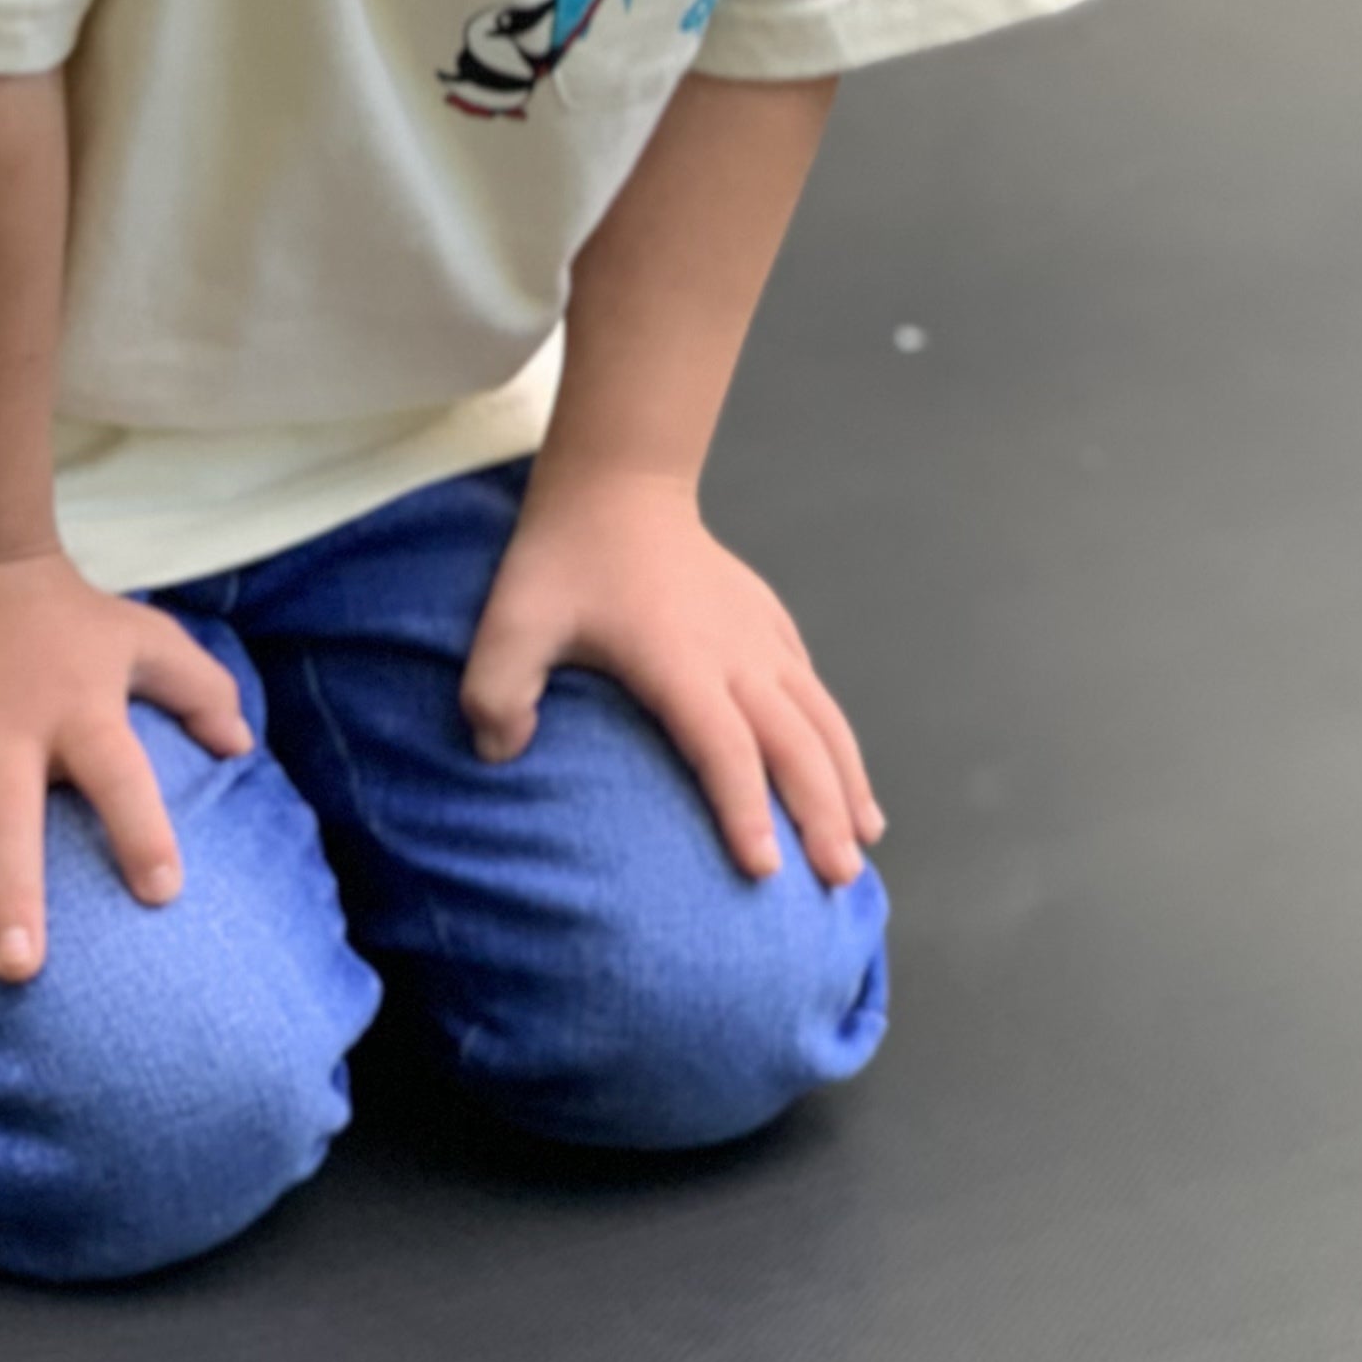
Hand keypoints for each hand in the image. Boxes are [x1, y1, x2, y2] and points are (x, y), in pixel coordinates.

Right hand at [0, 552, 250, 982]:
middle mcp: (1, 729)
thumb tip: (243, 747)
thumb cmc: (63, 617)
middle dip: (11, 893)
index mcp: (76, 712)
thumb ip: (198, 687)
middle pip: (9, 821)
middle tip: (17, 966)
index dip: (143, 829)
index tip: (162, 892)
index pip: (122, 774)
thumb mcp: (140, 637)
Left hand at [459, 463, 883, 888]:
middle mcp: (735, 653)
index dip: (744, 808)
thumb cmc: (565, 557)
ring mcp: (759, 635)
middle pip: (795, 742)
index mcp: (678, 660)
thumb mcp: (510, 620)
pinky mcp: (769, 621)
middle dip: (822, 812)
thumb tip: (500, 755)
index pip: (724, 746)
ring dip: (848, 779)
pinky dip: (838, 737)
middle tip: (839, 877)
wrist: (619, 484)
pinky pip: (815, 688)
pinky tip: (846, 774)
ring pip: (820, 717)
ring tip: (865, 839)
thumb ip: (496, 691)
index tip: (764, 869)